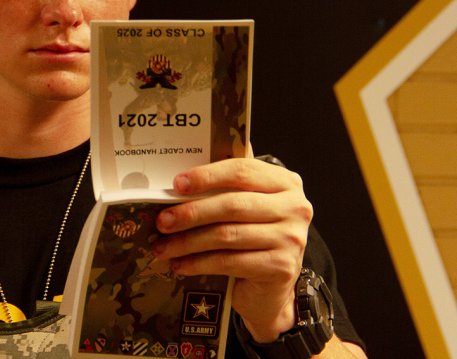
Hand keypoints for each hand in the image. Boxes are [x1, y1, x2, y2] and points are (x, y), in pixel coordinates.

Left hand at [152, 158, 312, 341]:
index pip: (241, 170)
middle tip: (163, 221)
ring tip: (163, 246)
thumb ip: (224, 188)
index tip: (177, 184)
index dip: (206, 176)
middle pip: (232, 204)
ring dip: (188, 241)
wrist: (270, 289)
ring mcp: (291, 238)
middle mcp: (294, 207)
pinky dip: (199, 263)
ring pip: (227, 235)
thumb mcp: (244, 206)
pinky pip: (229, 261)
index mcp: (284, 182)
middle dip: (191, 213)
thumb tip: (179, 179)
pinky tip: (181, 264)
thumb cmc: (252, 238)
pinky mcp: (281, 267)